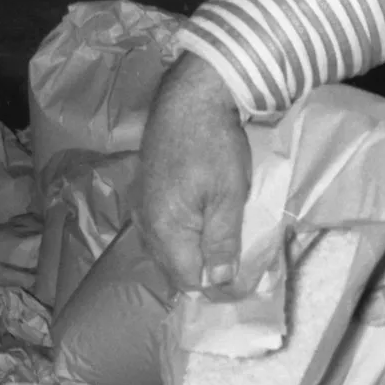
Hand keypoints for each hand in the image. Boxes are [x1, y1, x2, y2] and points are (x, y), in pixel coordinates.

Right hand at [137, 54, 251, 290]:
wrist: (188, 99)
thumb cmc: (214, 147)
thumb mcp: (229, 198)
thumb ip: (223, 243)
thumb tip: (219, 282)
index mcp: (166, 230)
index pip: (188, 279)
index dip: (215, 286)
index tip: (241, 283)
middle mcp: (146, 223)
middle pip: (173, 267)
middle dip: (202, 273)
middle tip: (235, 270)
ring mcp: (142, 206)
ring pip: (166, 248)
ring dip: (191, 254)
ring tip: (220, 251)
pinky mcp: (146, 191)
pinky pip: (161, 228)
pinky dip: (182, 235)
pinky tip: (200, 228)